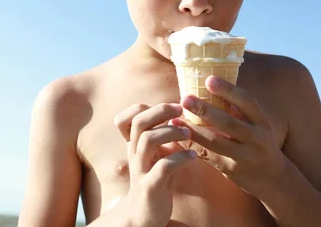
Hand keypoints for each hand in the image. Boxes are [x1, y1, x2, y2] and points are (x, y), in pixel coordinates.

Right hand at [114, 103, 196, 226]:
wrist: (144, 214)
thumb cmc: (155, 178)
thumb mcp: (157, 154)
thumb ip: (164, 135)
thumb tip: (183, 114)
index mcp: (134, 143)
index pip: (127, 117)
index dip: (148, 107)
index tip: (173, 106)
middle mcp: (134, 153)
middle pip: (139, 122)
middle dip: (161, 111)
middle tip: (181, 110)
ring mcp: (140, 169)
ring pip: (148, 140)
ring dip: (171, 132)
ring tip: (189, 133)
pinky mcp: (150, 186)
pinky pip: (163, 167)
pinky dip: (180, 158)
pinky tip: (192, 155)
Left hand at [172, 76, 287, 198]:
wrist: (273, 177)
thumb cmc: (258, 141)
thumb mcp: (256, 124)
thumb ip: (238, 110)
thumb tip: (209, 85)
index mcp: (262, 121)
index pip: (247, 102)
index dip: (228, 90)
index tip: (209, 79)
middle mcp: (257, 138)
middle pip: (229, 123)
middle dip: (206, 110)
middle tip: (185, 98)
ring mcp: (245, 156)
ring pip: (216, 142)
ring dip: (194, 130)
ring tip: (176, 119)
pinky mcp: (232, 170)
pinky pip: (209, 156)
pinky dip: (193, 145)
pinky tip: (179, 137)